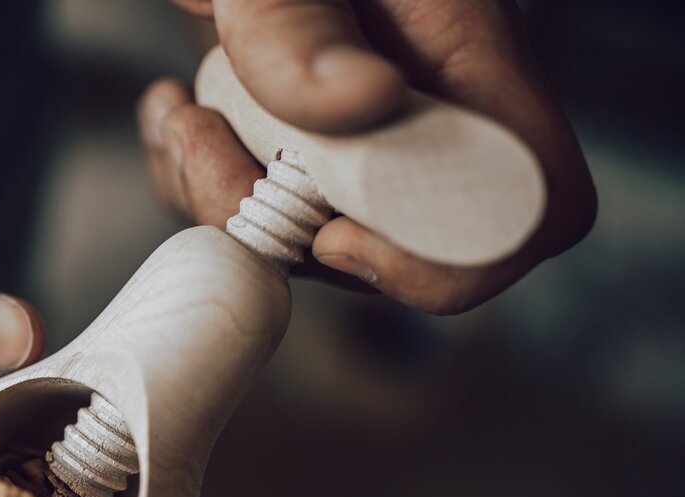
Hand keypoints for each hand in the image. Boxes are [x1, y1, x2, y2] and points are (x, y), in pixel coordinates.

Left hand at [144, 0, 596, 312]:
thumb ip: (303, 26)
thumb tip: (359, 102)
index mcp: (470, 57)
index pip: (528, 205)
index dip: (446, 260)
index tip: (331, 234)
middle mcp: (429, 110)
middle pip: (395, 240)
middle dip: (280, 223)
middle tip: (203, 140)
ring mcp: (370, 134)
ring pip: (314, 231)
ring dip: (222, 199)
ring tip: (182, 116)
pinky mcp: (309, 142)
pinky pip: (263, 208)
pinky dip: (202, 184)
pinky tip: (176, 115)